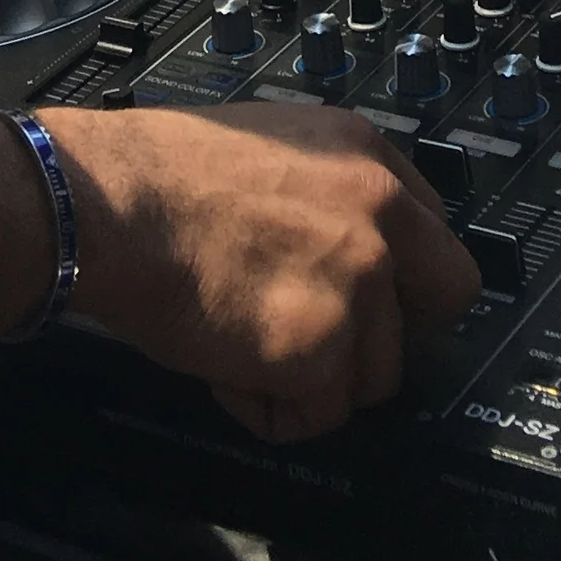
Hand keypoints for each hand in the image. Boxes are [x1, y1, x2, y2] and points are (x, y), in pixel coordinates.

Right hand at [48, 97, 478, 442]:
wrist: (114, 205)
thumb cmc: (160, 173)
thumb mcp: (271, 145)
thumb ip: (325, 193)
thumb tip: (334, 248)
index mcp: (366, 155)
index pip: (432, 229)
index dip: (398, 272)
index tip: (363, 293)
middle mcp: (379, 216)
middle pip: (446, 297)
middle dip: (395, 329)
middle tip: (332, 341)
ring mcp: (357, 284)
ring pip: (376, 371)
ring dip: (318, 378)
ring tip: (247, 351)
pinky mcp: (319, 350)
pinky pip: (316, 414)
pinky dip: (272, 410)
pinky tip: (226, 372)